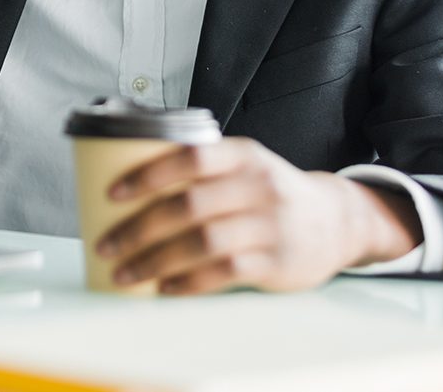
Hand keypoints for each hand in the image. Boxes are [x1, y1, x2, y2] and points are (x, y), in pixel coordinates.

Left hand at [95, 137, 421, 294]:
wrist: (336, 222)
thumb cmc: (271, 193)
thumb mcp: (245, 166)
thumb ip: (201, 170)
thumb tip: (129, 186)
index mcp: (243, 155)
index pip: (192, 158)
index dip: (148, 174)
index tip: (112, 193)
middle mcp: (258, 186)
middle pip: (189, 205)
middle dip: (140, 227)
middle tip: (107, 244)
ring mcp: (270, 225)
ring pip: (203, 242)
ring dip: (156, 260)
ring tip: (125, 272)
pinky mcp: (276, 262)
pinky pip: (224, 272)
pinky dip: (189, 282)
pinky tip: (164, 288)